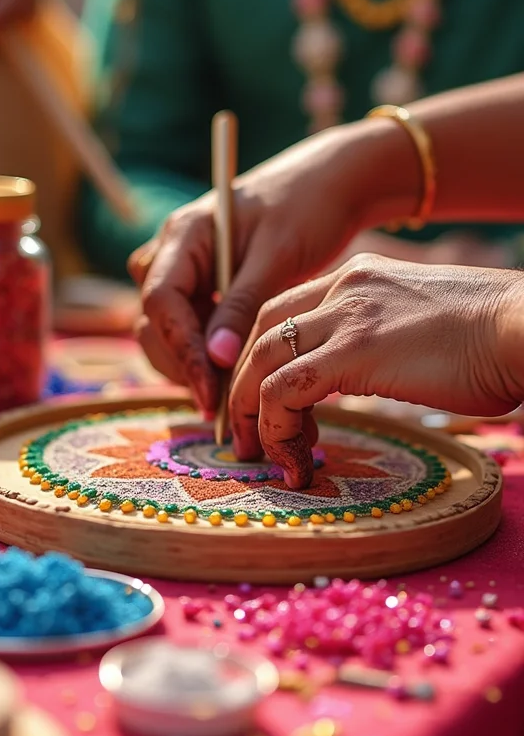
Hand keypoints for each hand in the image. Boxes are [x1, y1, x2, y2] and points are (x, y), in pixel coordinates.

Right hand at [129, 122, 417, 415]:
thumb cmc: (305, 208)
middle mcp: (171, 253)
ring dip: (192, 367)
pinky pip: (189, 331)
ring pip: (165, 334)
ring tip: (232, 398)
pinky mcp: (199, 291)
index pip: (161, 301)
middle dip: (183, 366)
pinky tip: (236, 378)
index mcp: (183, 233)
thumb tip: (217, 359)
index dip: (181, 350)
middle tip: (222, 405)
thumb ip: (243, 306)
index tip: (210, 389)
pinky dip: (207, 357)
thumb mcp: (278, 256)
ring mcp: (181, 273)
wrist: (325, 188)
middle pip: (153, 323)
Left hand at [230, 254, 523, 487]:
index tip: (264, 406)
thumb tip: (373, 375)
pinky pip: (283, 390)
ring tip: (265, 455)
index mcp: (358, 276)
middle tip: (247, 436)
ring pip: (259, 364)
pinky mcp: (354, 352)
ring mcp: (346, 315)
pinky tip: (294, 459)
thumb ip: (382, 339)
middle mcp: (344, 286)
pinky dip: (277, 429)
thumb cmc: (494, 337)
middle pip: (257, 335)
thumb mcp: (421, 324)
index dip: (258, 361)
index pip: (281, 313)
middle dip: (241, 389)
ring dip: (252, 416)